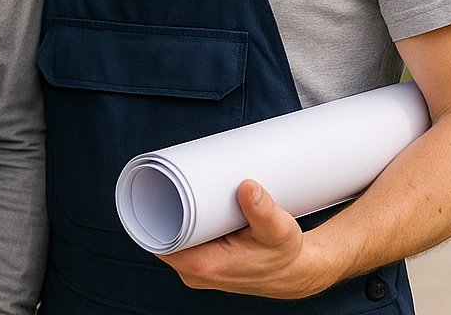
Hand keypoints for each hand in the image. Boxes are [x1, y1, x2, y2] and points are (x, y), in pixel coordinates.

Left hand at [158, 180, 329, 298]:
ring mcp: (200, 271)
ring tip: (180, 187)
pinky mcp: (207, 265)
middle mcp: (196, 273)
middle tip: (175, 177)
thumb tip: (248, 186)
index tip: (159, 185)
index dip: (153, 212)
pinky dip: (183, 227)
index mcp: (202, 266)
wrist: (297, 272)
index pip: (159, 239)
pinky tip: (185, 207)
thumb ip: (262, 209)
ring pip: (174, 239)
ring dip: (174, 216)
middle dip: (165, 208)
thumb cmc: (285, 253)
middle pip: (164, 235)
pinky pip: (184, 244)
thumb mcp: (277, 229)